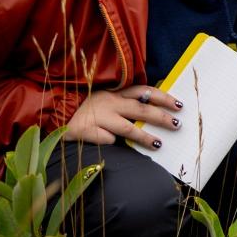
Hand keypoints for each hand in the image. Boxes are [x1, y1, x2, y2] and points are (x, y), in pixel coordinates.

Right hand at [64, 86, 182, 148]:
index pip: (144, 91)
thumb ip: (127, 104)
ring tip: (158, 144)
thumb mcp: (108, 102)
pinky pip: (107, 139)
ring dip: (145, 136)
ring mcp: (97, 116)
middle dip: (161, 117)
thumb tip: (158, 112)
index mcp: (115, 93)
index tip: (179, 105)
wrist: (56, 118)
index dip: (162, 97)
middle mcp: (108, 102)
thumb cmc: (90, 112)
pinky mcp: (86, 130)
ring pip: (127, 128)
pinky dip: (112, 142)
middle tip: (176, 124)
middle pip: (140, 109)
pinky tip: (112, 144)